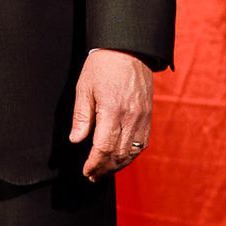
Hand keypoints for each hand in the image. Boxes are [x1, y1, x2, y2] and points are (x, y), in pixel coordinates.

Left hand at [68, 49, 153, 180]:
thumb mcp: (84, 88)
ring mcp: (142, 117)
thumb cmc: (102, 66)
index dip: (95, 163)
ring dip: (118, 165)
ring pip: (133, 151)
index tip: (86, 171)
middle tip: (93, 176)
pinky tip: (120, 159)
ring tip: (104, 172)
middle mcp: (131, 117)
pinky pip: (142, 143)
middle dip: (105, 168)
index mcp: (112, 110)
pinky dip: (131, 155)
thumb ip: (81, 116)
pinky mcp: (148, 116)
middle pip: (119, 153)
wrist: (129, 50)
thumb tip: (76, 140)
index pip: (104, 146)